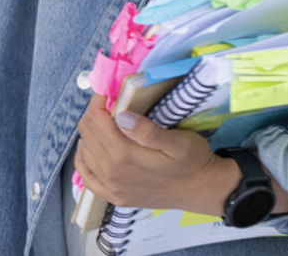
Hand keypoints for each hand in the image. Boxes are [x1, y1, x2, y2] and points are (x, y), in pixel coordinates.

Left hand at [74, 95, 234, 214]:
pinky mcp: (113, 196)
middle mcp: (112, 173)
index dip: (98, 101)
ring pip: (84, 150)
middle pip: (87, 133)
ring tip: (105, 122)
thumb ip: (147, 131)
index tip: (106, 91)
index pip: (95, 120)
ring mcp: (111, 187)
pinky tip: (92, 148)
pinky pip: (85, 175)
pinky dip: (84, 157)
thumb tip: (121, 117)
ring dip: (90, 132)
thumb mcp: (178, 142)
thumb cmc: (193, 162)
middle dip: (94, 113)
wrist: (203, 191)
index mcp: (124, 156)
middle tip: (108, 103)